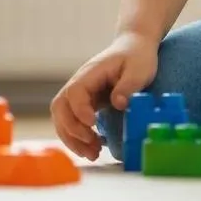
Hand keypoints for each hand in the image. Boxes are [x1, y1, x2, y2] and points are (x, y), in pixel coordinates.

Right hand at [50, 31, 157, 160]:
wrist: (135, 46)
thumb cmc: (137, 56)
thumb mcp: (140, 68)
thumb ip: (129, 85)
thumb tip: (118, 103)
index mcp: (91, 72)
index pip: (75, 92)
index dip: (80, 110)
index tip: (93, 124)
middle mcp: (80, 83)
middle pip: (60, 108)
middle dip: (71, 130)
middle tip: (91, 146)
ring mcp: (80, 93)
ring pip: (63, 118)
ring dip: (73, 139)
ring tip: (93, 154)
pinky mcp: (85, 103)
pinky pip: (73, 122)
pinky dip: (79, 137)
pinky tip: (93, 147)